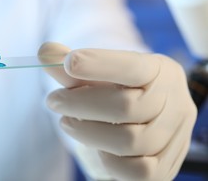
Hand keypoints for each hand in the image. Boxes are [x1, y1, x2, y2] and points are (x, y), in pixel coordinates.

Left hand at [39, 42, 196, 180]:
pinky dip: (109, 161)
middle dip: (79, 104)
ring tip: (66, 122)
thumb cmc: (115, 92)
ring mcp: (174, 137)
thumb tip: (45, 52)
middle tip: (53, 100)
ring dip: (87, 132)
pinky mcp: (166, 168)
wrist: (144, 124)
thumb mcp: (96, 76)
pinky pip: (137, 171)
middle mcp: (175, 102)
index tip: (67, 62)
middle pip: (125, 106)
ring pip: (129, 141)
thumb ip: (70, 66)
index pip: (132, 66)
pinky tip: (95, 147)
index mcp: (160, 71)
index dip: (99, 64)